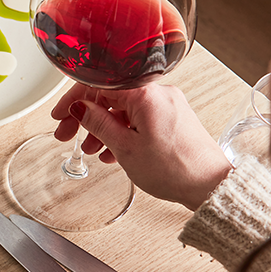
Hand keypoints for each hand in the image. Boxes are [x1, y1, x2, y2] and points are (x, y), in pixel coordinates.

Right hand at [50, 82, 231, 209]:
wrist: (210, 186)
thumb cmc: (175, 168)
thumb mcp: (124, 147)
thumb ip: (97, 123)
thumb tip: (79, 108)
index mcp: (145, 94)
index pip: (97, 86)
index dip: (73, 101)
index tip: (60, 115)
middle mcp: (158, 93)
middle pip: (109, 97)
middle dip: (85, 117)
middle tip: (68, 134)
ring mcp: (167, 105)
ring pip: (123, 109)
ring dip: (102, 128)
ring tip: (91, 148)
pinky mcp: (173, 118)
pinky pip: (138, 118)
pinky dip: (122, 132)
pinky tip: (113, 150)